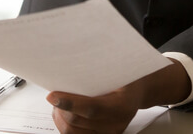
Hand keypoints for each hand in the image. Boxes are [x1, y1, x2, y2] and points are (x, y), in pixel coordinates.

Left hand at [47, 60, 190, 133]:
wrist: (140, 90)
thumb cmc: (128, 76)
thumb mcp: (118, 68)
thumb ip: (96, 71)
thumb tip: (70, 66)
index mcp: (123, 104)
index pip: (92, 108)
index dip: (70, 103)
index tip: (53, 95)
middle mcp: (117, 123)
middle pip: (78, 121)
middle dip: (60, 108)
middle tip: (53, 95)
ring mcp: (110, 132)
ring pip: (73, 131)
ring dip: (60, 117)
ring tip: (58, 103)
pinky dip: (66, 124)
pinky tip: (64, 113)